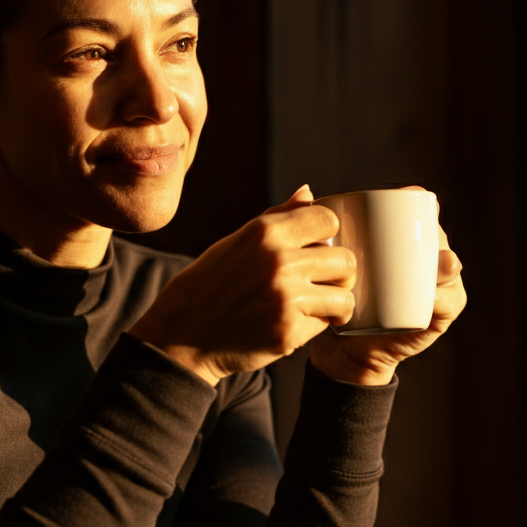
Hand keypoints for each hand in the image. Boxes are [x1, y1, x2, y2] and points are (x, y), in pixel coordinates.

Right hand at [128, 185, 355, 385]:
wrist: (181, 335)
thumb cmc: (207, 285)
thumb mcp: (235, 243)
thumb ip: (277, 218)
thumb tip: (309, 191)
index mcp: (265, 233)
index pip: (328, 220)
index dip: (328, 235)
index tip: (319, 248)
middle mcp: (279, 262)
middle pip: (345, 261)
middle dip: (339, 273)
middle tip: (324, 283)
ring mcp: (286, 300)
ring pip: (344, 298)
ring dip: (334, 304)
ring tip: (317, 307)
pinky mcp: (288, 333)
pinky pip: (323, 326)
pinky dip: (313, 327)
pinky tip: (291, 324)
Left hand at [309, 189, 465, 385]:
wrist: (339, 350)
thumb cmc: (330, 298)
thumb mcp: (324, 262)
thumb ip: (315, 229)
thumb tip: (306, 189)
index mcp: (400, 243)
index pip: (416, 215)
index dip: (417, 202)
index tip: (406, 195)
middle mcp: (422, 262)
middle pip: (434, 237)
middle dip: (432, 230)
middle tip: (420, 229)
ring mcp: (433, 289)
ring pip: (447, 268)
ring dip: (446, 261)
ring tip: (439, 261)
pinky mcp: (435, 317)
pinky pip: (449, 303)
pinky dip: (446, 297)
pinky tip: (438, 293)